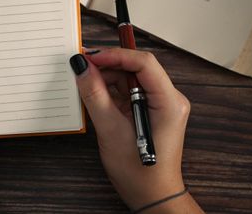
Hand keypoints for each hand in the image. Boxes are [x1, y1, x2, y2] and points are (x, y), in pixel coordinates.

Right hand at [70, 48, 202, 212]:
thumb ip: (95, 95)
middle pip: (136, 67)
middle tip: (82, 67)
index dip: (115, 55)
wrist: (150, 195)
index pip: (144, 63)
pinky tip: (94, 94)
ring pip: (130, 77)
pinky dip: (109, 90)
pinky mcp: (148, 109)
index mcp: (169, 102)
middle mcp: (168, 98)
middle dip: (108, 65)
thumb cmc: (140, 172)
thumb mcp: (111, 130)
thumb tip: (82, 68)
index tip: (91, 57)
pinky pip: (128, 90)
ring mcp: (159, 104)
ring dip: (106, 78)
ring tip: (85, 84)